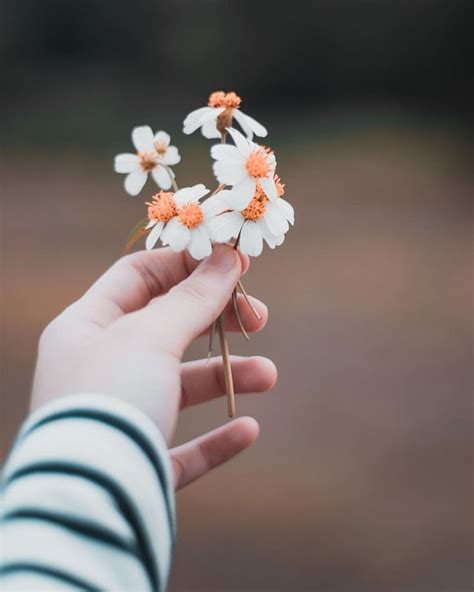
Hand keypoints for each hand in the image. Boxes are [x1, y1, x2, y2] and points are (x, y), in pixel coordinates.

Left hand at [31, 245, 276, 488]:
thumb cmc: (111, 398)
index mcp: (87, 327)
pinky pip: (182, 446)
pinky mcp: (139, 462)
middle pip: (166, 328)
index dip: (187, 264)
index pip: (138, 276)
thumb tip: (227, 256)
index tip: (234, 263)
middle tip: (258, 316)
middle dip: (216, 319)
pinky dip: (215, 439)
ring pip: (180, 387)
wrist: (88, 500)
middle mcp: (100, 368)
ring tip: (268, 375)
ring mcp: (119, 417)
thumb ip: (192, 297)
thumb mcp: (151, 336)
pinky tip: (246, 430)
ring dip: (226, 377)